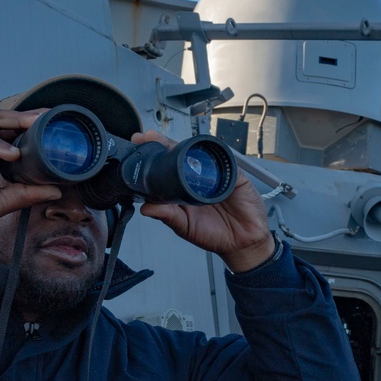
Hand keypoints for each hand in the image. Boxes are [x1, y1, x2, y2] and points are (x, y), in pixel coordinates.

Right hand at [0, 108, 63, 242]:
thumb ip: (26, 194)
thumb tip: (56, 191)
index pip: (15, 136)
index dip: (34, 133)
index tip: (58, 134)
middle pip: (6, 123)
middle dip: (30, 120)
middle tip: (54, 117)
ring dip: (16, 122)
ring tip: (38, 125)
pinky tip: (11, 153)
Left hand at [136, 131, 275, 272]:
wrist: (243, 244)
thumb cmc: (214, 235)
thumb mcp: (185, 227)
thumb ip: (168, 216)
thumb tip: (146, 208)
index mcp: (182, 189)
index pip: (165, 168)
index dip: (153, 157)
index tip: (137, 148)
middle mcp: (198, 179)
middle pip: (180, 154)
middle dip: (163, 143)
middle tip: (147, 137)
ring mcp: (216, 175)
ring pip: (200, 154)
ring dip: (185, 145)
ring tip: (170, 142)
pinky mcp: (234, 176)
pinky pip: (225, 163)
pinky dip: (215, 158)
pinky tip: (203, 156)